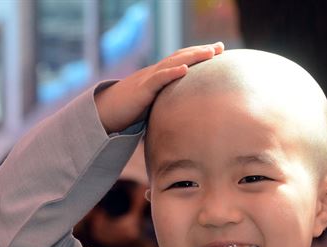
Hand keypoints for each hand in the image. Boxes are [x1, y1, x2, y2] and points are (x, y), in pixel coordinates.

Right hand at [94, 42, 223, 132]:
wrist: (106, 113)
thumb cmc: (129, 112)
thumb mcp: (154, 107)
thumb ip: (169, 107)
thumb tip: (185, 120)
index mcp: (160, 77)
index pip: (182, 61)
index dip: (199, 55)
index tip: (219, 51)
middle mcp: (156, 74)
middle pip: (181, 57)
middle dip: (202, 51)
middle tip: (220, 47)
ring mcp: (149, 79)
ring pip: (173, 63)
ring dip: (192, 57)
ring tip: (209, 53)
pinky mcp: (142, 90)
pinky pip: (158, 78)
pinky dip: (171, 72)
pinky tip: (184, 69)